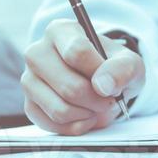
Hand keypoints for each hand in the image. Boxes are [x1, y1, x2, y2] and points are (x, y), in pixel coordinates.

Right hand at [21, 20, 144, 133]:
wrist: (101, 83)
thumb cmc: (112, 67)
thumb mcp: (129, 63)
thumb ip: (123, 69)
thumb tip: (103, 85)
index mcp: (60, 31)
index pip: (77, 52)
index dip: (100, 73)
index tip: (111, 82)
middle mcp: (37, 52)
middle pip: (70, 87)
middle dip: (97, 101)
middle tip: (108, 100)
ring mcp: (28, 79)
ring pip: (60, 110)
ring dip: (87, 115)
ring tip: (96, 107)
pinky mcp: (29, 104)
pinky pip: (53, 125)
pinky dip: (76, 127)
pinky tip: (85, 117)